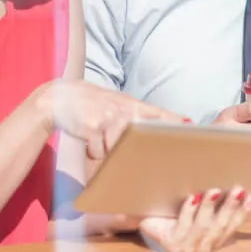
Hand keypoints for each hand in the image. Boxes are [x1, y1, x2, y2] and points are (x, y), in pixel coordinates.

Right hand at [29, 80, 185, 158]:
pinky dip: (93, 151)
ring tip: (97, 135)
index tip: (190, 127)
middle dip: (135, 150)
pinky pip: (98, 153)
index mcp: (132, 105)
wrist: (60, 98)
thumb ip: (137, 115)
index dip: (175, 121)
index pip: (159, 114)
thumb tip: (161, 128)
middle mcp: (123, 110)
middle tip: (131, 148)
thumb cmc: (93, 105)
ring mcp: (108, 118)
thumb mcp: (117, 104)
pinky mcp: (93, 127)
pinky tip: (87, 137)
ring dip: (106, 150)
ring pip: (115, 151)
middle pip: (138, 140)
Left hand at [137, 187, 250, 251]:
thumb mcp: (200, 212)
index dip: (244, 211)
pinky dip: (189, 211)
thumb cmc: (177, 217)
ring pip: (203, 226)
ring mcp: (187, 247)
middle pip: (219, 225)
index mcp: (215, 241)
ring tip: (216, 190)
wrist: (149, 225)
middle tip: (239, 189)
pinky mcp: (171, 243)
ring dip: (210, 207)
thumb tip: (237, 185)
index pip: (233, 225)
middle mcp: (204, 248)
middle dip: (230, 207)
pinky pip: (183, 225)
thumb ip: (216, 205)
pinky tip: (193, 197)